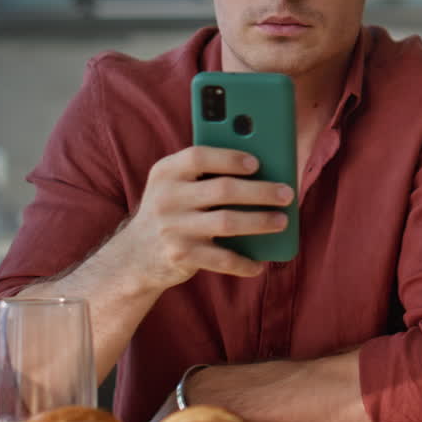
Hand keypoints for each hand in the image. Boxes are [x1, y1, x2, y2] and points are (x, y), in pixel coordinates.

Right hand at [113, 146, 293, 292]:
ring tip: (282, 221)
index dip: (229, 158)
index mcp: (166, 172)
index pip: (199, 157)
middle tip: (287, 194)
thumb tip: (264, 169)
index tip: (257, 163)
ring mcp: (172, 228)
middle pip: (223, 190)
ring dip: (260, 222)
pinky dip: (243, 262)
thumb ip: (207, 174)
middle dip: (261, 191)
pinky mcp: (180, 255)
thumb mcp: (177, 185)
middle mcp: (166, 197)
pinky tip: (260, 264)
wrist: (134, 255)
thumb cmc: (173, 209)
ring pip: (227, 222)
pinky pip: (221, 259)